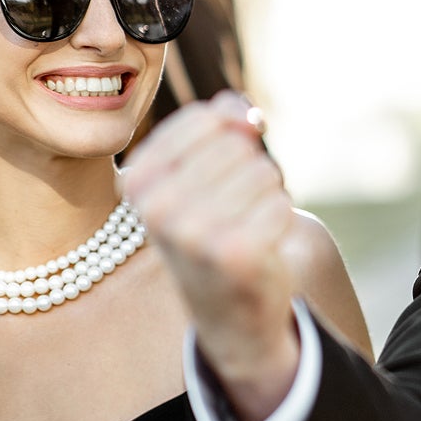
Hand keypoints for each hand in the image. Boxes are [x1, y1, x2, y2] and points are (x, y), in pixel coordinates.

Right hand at [124, 90, 300, 420]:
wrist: (229, 308)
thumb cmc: (216, 226)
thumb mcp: (201, 172)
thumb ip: (222, 124)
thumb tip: (245, 112)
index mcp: (138, 179)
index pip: (207, 117)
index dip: (233, 133)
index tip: (223, 168)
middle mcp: (156, 207)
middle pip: (238, 145)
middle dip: (251, 170)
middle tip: (236, 208)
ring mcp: (193, 232)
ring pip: (264, 172)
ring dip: (267, 196)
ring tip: (246, 225)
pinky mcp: (234, 252)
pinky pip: (281, 203)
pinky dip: (280, 220)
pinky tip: (259, 245)